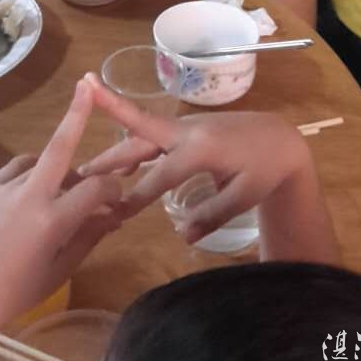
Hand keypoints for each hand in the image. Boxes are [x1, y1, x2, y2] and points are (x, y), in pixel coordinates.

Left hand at [0, 79, 123, 344]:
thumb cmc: (14, 294)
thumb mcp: (58, 271)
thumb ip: (88, 237)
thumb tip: (114, 215)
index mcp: (51, 221)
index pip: (94, 190)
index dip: (112, 190)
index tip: (118, 199)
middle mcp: (28, 196)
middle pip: (59, 146)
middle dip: (76, 113)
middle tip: (88, 85)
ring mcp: (3, 188)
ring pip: (40, 160)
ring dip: (58, 166)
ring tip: (65, 190)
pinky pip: (17, 168)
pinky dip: (33, 172)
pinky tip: (36, 189)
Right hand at [79, 75, 309, 242]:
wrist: (280, 137)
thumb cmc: (265, 169)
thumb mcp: (244, 196)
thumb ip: (212, 214)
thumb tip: (181, 234)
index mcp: (201, 147)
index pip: (161, 175)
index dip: (139, 196)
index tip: (116, 215)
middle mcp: (187, 131)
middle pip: (140, 140)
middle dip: (110, 156)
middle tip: (80, 171)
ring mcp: (185, 126)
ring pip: (142, 135)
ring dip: (116, 149)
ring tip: (88, 168)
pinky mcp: (187, 128)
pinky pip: (153, 135)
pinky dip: (134, 146)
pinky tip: (123, 164)